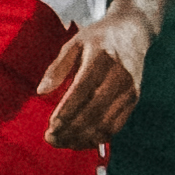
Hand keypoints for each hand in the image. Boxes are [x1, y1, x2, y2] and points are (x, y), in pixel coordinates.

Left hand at [38, 3, 156, 146]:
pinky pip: (116, 125)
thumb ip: (57, 67)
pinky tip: (81, 140)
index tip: (51, 126)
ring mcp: (129, 89)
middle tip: (51, 138)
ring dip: (82, 138)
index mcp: (101, 58)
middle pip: (94, 111)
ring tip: (63, 142)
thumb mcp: (74, 43)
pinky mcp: (134, 99)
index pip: (82, 91)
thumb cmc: (98, 38)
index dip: (66, 112)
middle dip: (71, 129)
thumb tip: (41, 92)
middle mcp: (119, 75)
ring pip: (105, 123)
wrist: (132, 31)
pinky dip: (97, 137)